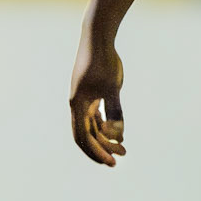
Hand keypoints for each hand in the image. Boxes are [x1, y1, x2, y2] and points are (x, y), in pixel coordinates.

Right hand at [69, 40, 125, 166]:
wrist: (98, 38)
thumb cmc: (104, 61)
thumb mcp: (112, 87)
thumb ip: (115, 110)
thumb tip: (118, 135)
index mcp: (78, 105)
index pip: (83, 137)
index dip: (96, 152)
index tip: (110, 162)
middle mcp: (78, 105)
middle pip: (87, 135)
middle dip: (102, 149)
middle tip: (119, 160)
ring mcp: (84, 99)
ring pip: (92, 126)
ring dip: (105, 139)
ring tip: (123, 149)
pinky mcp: (91, 93)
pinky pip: (96, 116)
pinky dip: (106, 127)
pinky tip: (118, 133)